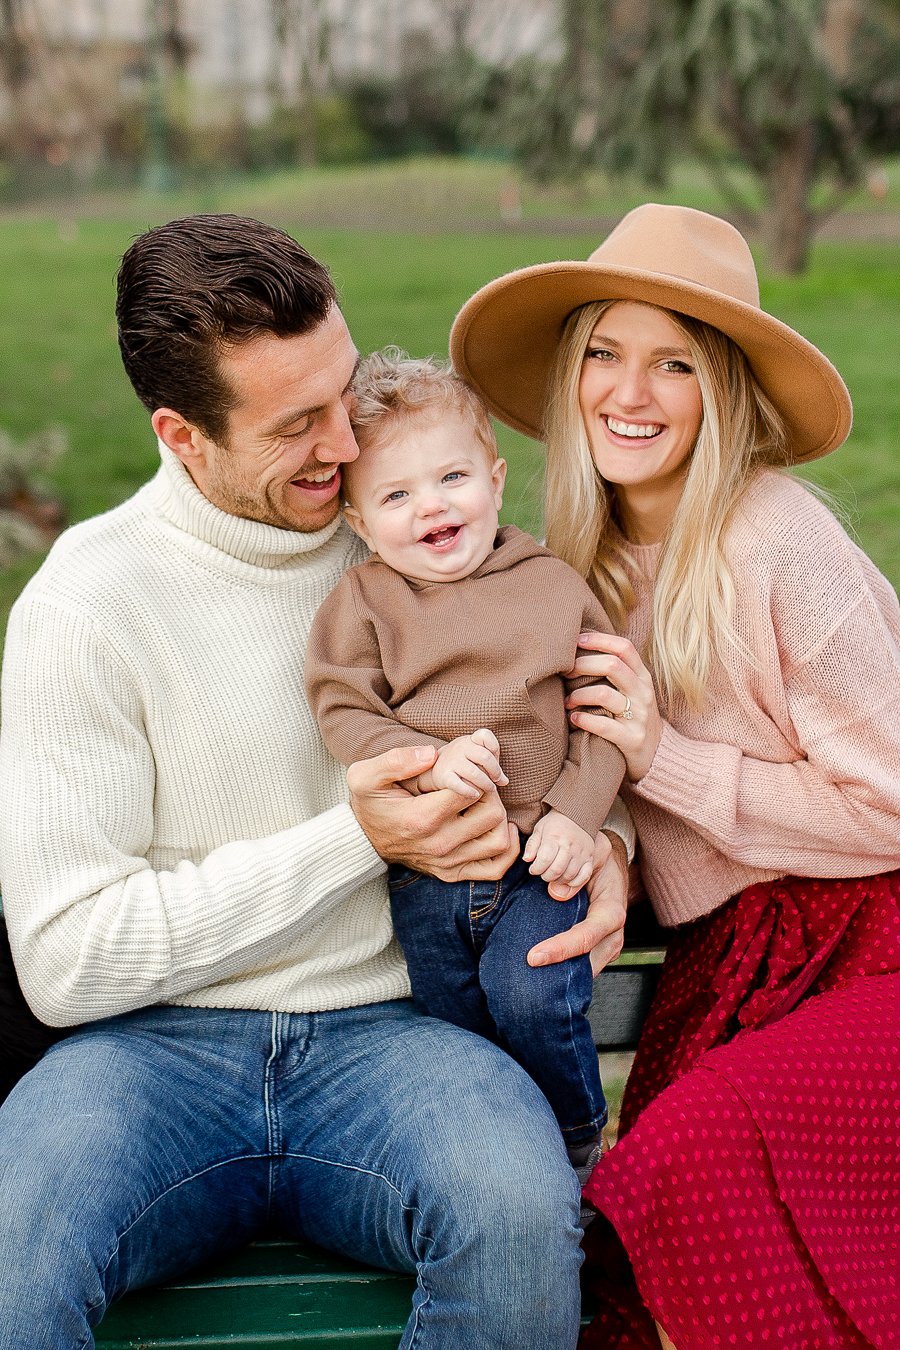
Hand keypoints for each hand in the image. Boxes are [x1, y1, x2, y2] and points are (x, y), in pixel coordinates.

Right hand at [348, 745, 518, 882]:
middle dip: (492, 793)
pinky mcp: (453, 873)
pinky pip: (496, 868)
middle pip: (492, 814)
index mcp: (422, 817)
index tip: (466, 770)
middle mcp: (439, 844)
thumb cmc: (369, 803)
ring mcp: (448, 862)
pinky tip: (498, 827)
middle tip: (479, 783)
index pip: (472, 791)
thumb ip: (395, 760)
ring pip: (499, 841)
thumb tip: (430, 753)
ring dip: (501, 819)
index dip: (477, 775)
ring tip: (486, 804)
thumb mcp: (366, 776)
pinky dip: (506, 849)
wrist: (362, 840)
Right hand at [423, 729, 508, 798]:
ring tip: (489, 789)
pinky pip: (458, 785)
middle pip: (484, 756)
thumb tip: (505, 782)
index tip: (496, 761)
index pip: (484, 735)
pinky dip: (469, 791)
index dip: (494, 747)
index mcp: (470, 740)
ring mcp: (451, 761)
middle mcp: (460, 748)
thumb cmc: (464, 763)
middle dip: (494, 771)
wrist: (435, 769)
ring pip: (474, 773)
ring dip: (485, 784)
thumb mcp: (478, 759)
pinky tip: (475, 795)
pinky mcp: (444, 776)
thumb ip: (493, 767)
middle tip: (496, 781)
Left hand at [522, 809, 593, 899]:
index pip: (544, 859)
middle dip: (546, 876)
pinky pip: (585, 876)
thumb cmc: (554, 824)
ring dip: (558, 880)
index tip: (533, 869)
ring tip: (553, 875)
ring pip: (569, 875)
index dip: (536, 869)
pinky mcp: (589, 858)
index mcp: (554, 837)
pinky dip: (575, 882)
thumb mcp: (539, 829)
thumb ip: (532, 845)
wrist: (578, 815)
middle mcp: (569, 846)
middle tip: (543, 873)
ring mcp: (581, 853)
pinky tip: (567, 879)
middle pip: (557, 870)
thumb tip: (527, 860)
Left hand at [527, 830, 627, 973]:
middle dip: (557, 972)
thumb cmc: (600, 860)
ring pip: (584, 971)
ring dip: (559, 976)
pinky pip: (582, 968)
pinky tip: (540, 973)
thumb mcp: (591, 854)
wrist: (612, 868)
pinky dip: (563, 971)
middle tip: (524, 976)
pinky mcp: (599, 952)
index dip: (560, 949)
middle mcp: (613, 935)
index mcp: (612, 912)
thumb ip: (575, 869)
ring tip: (528, 979)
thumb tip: (556, 893)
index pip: (586, 936)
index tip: (533, 957)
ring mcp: (608, 947)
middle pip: (585, 963)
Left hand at [567, 631, 662, 781]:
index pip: (624, 648)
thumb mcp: (633, 691)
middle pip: (611, 666)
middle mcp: (643, 693)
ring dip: (578, 695)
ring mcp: (639, 717)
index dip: (600, 640)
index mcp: (643, 677)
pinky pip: (604, 726)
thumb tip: (580, 647)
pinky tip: (574, 718)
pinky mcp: (632, 739)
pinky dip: (583, 719)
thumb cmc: (634, 717)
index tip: (577, 640)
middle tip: (565, 672)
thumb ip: (616, 672)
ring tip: (567, 701)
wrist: (659, 756)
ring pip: (604, 694)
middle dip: (582, 665)